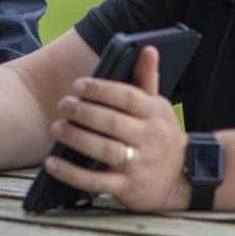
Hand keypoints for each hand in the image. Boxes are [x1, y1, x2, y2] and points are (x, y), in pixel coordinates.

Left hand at [42, 46, 191, 211]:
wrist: (182, 178)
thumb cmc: (160, 136)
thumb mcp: (159, 107)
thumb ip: (147, 78)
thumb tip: (147, 47)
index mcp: (155, 114)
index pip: (129, 97)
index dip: (102, 90)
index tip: (79, 85)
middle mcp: (149, 138)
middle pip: (113, 122)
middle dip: (84, 112)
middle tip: (63, 105)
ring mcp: (139, 165)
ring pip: (105, 150)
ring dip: (77, 138)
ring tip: (57, 128)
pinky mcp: (127, 188)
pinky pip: (96, 181)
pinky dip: (71, 173)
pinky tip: (52, 163)